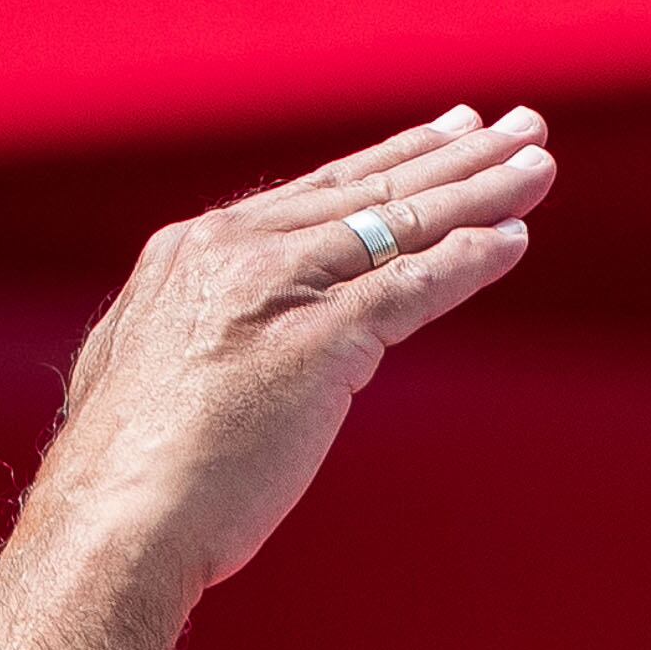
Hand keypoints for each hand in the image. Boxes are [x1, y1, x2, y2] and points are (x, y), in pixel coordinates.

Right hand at [25, 105, 560, 599]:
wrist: (113, 521)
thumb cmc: (129, 476)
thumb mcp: (144, 372)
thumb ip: (193, 336)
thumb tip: (216, 345)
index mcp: (192, 252)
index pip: (315, 195)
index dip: (389, 162)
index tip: (445, 136)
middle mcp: (234, 251)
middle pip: (366, 190)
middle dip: (451, 155)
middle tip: (519, 128)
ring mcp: (275, 289)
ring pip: (397, 223)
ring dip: (479, 191)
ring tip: (537, 164)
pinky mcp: (316, 342)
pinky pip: (409, 285)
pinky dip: (467, 258)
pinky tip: (514, 238)